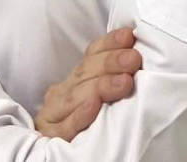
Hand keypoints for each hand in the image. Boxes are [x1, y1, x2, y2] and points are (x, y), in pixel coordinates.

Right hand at [33, 27, 142, 141]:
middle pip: (84, 73)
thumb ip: (108, 78)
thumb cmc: (81, 123)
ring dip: (101, 86)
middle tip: (134, 59)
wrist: (52, 156)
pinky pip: (65, 127)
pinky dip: (79, 115)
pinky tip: (94, 105)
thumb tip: (136, 53)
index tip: (128, 36)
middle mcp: (61, 93)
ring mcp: (53, 115)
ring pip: (75, 96)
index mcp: (73, 81)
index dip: (108, 44)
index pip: (90, 55)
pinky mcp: (50, 138)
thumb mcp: (93, 96)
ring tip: (124, 81)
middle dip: (111, 63)